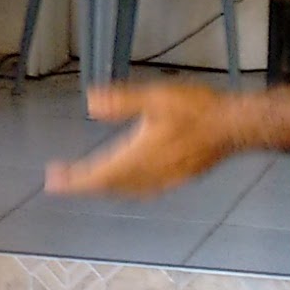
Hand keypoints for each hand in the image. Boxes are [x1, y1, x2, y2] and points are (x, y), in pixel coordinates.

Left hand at [49, 81, 249, 197]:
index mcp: (139, 156)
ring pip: (127, 192)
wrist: (236, 126)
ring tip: (87, 182)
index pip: (99, 175)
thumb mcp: (156, 97)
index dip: (74, 180)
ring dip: (105, 188)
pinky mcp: (179, 179)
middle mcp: (150, 175)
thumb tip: (90, 102)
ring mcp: (166, 180)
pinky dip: (126, 189)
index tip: (53, 181)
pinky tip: (129, 182)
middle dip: (84, 184)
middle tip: (61, 180)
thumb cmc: (197, 109)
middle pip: (110, 187)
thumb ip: (122, 102)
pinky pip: (144, 191)